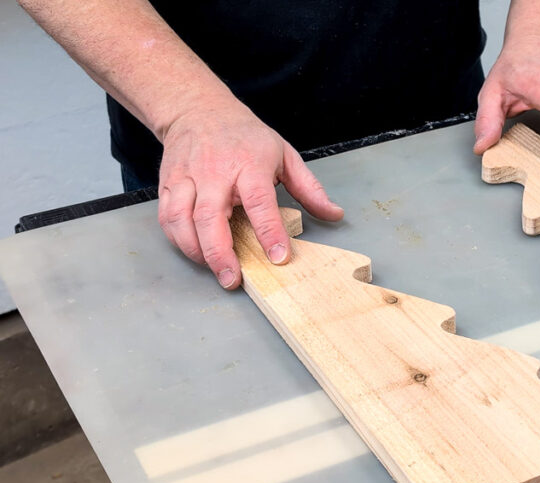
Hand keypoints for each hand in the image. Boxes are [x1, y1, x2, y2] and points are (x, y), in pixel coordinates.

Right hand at [156, 98, 344, 288]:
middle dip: (221, 253)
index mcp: (249, 164)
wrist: (198, 109)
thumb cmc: (245, 135)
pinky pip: (167, 217)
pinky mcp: (168, 183)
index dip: (269, 232)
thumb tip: (334, 214)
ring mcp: (187, 177)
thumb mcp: (284, 154)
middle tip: (233, 278)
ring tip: (215, 270)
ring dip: (196, 250)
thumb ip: (309, 188)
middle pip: (211, 216)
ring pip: (183, 219)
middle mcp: (215, 171)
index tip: (278, 257)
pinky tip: (194, 251)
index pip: (260, 201)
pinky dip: (177, 239)